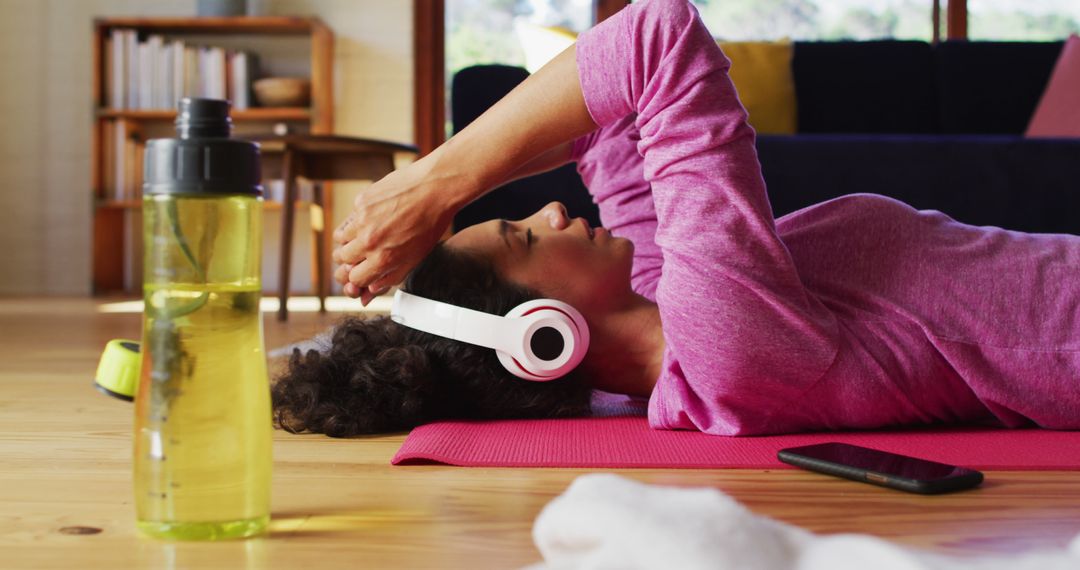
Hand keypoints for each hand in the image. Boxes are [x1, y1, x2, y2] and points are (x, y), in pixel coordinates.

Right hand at [332, 154, 460, 304]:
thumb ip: (389, 278)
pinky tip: (373, 218)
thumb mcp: (414, 259)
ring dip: (349, 241)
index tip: (362, 271)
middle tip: (361, 254)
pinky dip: (356, 222)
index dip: (357, 277)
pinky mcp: (360, 202)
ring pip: (339, 240)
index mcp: (383, 260)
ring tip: (365, 236)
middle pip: (342, 260)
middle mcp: (369, 242)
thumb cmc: (429, 225)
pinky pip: (349, 219)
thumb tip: (368, 293)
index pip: (353, 279)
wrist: (435, 189)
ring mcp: (362, 221)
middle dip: (350, 260)